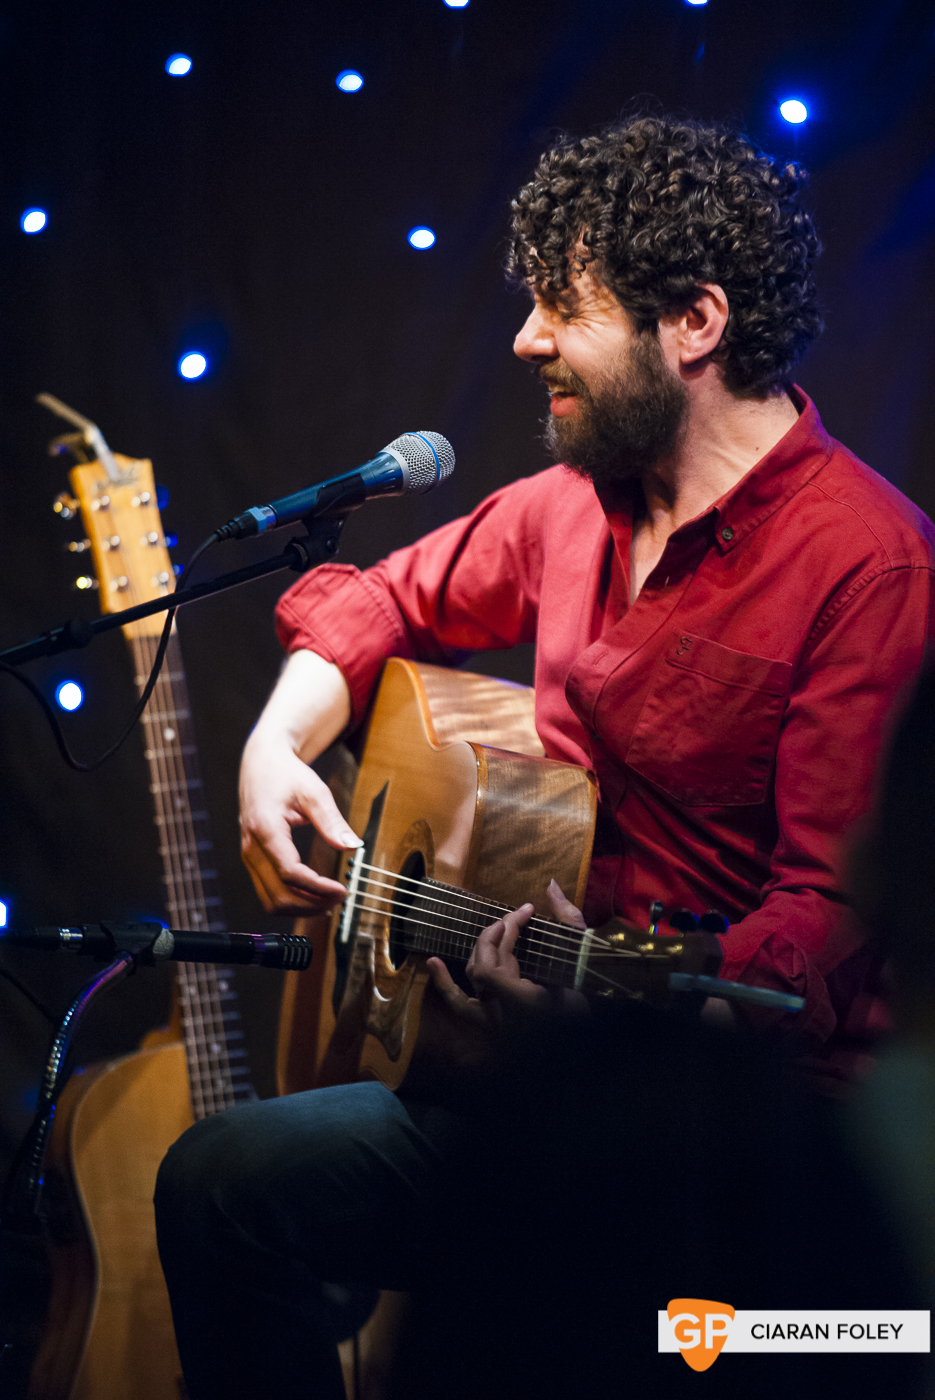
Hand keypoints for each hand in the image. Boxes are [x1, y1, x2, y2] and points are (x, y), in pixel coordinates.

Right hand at [239, 733, 359, 913]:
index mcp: (265, 829)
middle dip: (312, 904)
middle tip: (340, 898)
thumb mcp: (314, 792)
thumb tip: (352, 846)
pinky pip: (267, 892)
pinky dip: (290, 900)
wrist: (261, 763)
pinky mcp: (252, 859)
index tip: (343, 890)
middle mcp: (251, 847)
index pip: (290, 873)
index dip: (317, 888)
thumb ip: (332, 821)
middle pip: (279, 895)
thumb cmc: (285, 774)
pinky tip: (313, 896)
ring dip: (301, 907)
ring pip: (270, 900)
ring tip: (329, 901)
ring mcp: (249, 855)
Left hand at [427, 880, 587, 1026]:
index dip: (501, 937)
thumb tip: (550, 886)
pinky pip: (462, 1006)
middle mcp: (506, 1018)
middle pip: (482, 970)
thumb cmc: (594, 993)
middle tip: (514, 919)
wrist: (597, 1028)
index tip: (522, 914)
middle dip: (495, 937)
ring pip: (471, 985)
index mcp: (525, 1006)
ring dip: (476, 953)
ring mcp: (499, 1024)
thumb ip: (569, 922)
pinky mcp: (497, 1024)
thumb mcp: (584, 959)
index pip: (491, 971)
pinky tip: (432, 962)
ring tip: (488, 929)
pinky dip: (446, 985)